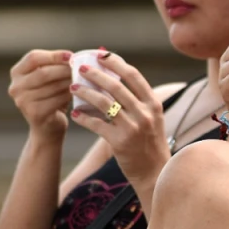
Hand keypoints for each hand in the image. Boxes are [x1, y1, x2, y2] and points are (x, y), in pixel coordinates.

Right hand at [8, 49, 73, 139]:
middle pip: (43, 72)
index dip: (54, 55)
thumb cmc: (51, 98)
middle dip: (65, 69)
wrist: (47, 128)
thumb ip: (55, 66)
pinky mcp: (34, 113)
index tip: (72, 56)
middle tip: (81, 69)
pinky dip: (69, 95)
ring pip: (52, 86)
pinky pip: (57, 99)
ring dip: (70, 82)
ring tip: (82, 80)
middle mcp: (15, 87)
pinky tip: (79, 93)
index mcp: (16, 73)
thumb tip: (75, 57)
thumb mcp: (49, 79)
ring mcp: (22, 101)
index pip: (33, 57)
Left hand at [69, 52, 169, 191]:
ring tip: (73, 88)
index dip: (116, 63)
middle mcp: (145, 113)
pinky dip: (84, 118)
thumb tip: (114, 78)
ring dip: (85, 93)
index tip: (101, 55)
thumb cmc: (149, 144)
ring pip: (104, 103)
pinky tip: (75, 114)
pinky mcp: (120, 142)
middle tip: (81, 68)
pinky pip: (97, 125)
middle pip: (116, 86)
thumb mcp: (151, 119)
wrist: (155, 173)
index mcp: (153, 104)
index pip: (133, 76)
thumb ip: (138, 101)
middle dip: (96, 74)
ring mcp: (133, 128)